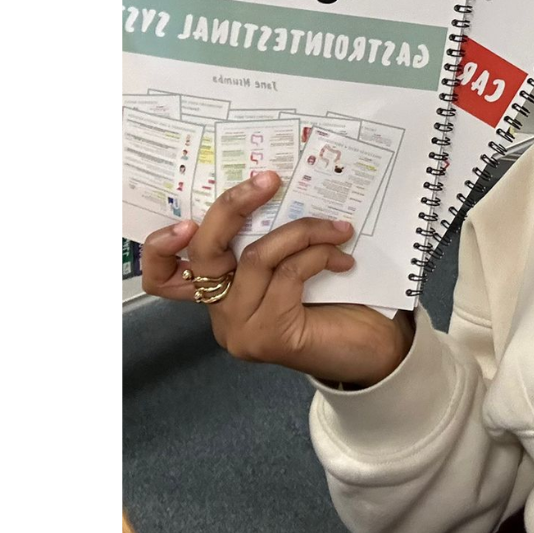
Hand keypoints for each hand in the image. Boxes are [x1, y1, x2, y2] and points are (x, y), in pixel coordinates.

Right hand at [140, 172, 413, 386]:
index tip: (188, 218)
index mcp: (218, 293)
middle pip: (205, 252)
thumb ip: (270, 241)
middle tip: (269, 179)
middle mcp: (220, 314)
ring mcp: (240, 327)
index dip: (161, 245)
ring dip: (302, 231)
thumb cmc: (336, 305)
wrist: (372, 353)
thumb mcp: (290, 265)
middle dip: (235, 205)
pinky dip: (317, 255)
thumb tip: (271, 188)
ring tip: (337, 228)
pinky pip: (288, 274)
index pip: (164, 274)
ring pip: (256, 256)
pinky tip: (342, 258)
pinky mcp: (268, 335)